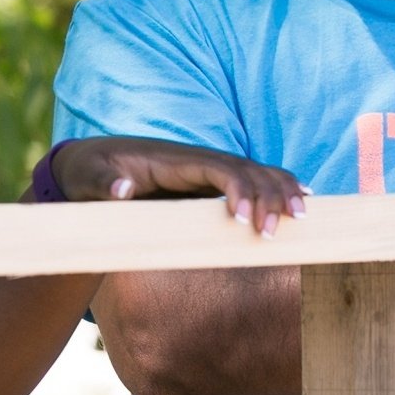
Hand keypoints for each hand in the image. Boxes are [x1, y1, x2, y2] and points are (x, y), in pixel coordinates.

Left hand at [49, 137, 307, 235]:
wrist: (95, 163)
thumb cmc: (92, 172)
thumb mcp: (89, 177)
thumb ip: (104, 182)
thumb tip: (123, 188)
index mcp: (175, 160)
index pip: (218, 168)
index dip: (237, 189)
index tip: (244, 221)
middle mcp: (199, 159)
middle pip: (247, 170)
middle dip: (267, 198)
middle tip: (273, 234)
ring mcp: (208, 168)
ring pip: (258, 174)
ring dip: (281, 193)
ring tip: (301, 220)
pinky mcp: (212, 181)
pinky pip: (253, 182)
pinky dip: (280, 190)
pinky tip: (304, 205)